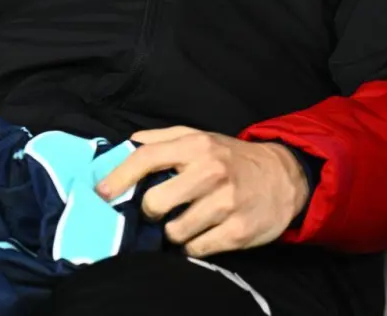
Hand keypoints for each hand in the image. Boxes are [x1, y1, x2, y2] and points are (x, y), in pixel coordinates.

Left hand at [96, 126, 310, 257]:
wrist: (285, 177)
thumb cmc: (232, 158)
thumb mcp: (201, 137)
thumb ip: (162, 139)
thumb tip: (128, 144)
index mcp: (196, 146)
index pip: (146, 158)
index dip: (118, 178)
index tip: (101, 193)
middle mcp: (210, 172)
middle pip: (155, 203)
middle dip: (150, 211)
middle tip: (159, 210)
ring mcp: (226, 203)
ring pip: (174, 231)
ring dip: (173, 231)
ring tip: (185, 220)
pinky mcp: (238, 231)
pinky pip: (196, 249)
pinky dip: (193, 245)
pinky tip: (202, 233)